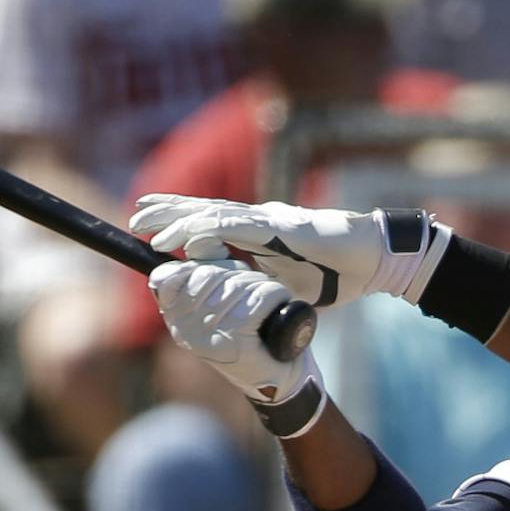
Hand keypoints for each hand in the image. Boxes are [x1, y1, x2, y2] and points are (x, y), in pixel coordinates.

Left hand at [131, 194, 449, 307]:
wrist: (375, 259)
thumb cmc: (339, 271)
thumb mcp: (290, 282)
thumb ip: (265, 284)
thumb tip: (246, 299)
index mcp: (262, 231)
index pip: (213, 221)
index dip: (182, 219)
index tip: (152, 225)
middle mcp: (261, 220)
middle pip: (204, 211)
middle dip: (168, 213)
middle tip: (134, 216)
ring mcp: (269, 221)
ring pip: (212, 216)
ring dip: (177, 221)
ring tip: (145, 226)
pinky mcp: (281, 228)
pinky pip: (236, 228)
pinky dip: (207, 232)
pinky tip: (185, 237)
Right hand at [149, 247, 326, 436]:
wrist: (282, 381)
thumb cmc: (256, 334)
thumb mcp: (224, 301)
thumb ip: (206, 273)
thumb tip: (199, 238)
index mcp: (174, 315)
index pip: (173, 272)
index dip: (207, 265)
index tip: (228, 278)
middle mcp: (182, 328)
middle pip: (209, 273)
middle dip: (240, 275)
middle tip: (257, 296)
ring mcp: (205, 337)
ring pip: (236, 285)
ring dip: (262, 287)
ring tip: (269, 306)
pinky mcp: (232, 343)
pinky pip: (256, 300)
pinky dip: (275, 297)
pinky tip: (280, 310)